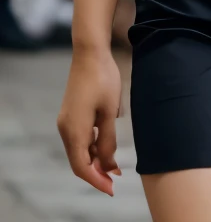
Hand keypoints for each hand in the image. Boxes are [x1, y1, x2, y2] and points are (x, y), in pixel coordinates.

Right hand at [58, 50, 122, 196]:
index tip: (112, 188)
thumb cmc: (103, 79)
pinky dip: (91, 146)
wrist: (90, 52)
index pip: (81, 167)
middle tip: (116, 179)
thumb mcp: (109, 112)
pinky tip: (105, 146)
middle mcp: (65, 128)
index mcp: (73, 130)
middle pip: (78, 160)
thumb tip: (108, 164)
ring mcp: (66, 120)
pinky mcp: (70, 113)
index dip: (96, 180)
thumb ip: (107, 140)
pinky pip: (79, 138)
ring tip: (114, 165)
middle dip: (96, 172)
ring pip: (78, 149)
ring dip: (94, 159)